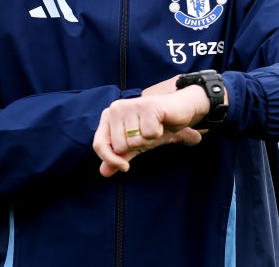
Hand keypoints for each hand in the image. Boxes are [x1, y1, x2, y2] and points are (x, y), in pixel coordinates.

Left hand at [92, 83, 209, 177]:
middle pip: (119, 146)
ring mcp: (131, 105)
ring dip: (148, 140)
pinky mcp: (147, 106)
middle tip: (146, 133)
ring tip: (153, 128)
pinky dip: (158, 133)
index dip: (111, 160)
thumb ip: (119, 157)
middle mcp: (116, 108)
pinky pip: (149, 134)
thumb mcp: (134, 144)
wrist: (179, 110)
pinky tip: (160, 123)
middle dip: (137, 146)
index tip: (125, 167)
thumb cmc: (154, 126)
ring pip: (134, 141)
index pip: (99, 145)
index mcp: (108, 116)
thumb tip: (104, 172)